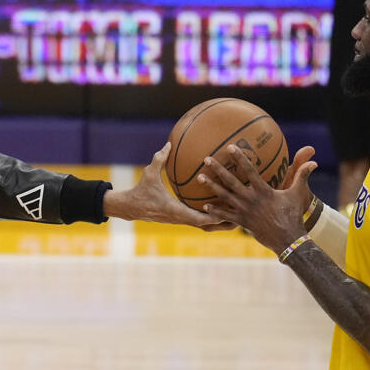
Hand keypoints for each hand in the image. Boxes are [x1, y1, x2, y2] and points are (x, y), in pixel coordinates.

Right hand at [103, 143, 234, 230]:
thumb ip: (159, 159)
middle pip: (206, 226)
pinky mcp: (178, 218)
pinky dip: (208, 219)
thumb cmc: (140, 190)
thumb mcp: (149, 174)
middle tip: (240, 220)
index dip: (215, 217)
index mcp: (175, 210)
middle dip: (223, 224)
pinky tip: (216, 212)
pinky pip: (197, 221)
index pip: (199, 218)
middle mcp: (179, 218)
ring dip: (217, 224)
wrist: (129, 207)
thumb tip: (169, 144)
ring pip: (203, 226)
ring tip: (234, 220)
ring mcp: (179, 220)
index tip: (230, 212)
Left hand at [197, 144, 317, 252]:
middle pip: (231, 181)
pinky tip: (204, 206)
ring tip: (199, 178)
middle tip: (206, 159)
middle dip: (218, 169)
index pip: (249, 170)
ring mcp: (244, 211)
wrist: (288, 239)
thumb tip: (314, 161)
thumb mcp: (297, 194)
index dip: (239, 158)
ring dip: (211, 187)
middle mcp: (251, 199)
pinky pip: (225, 215)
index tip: (229, 147)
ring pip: (224, 196)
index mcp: (263, 191)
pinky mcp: (242, 222)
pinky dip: (215, 211)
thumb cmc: (293, 215)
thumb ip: (302, 176)